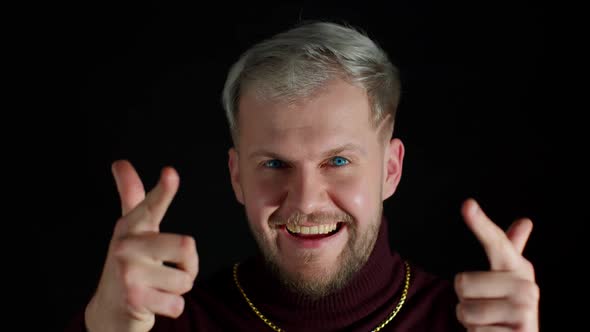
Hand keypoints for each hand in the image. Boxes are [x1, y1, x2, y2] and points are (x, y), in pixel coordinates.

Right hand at [85, 160, 198, 331]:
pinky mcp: (134, 298)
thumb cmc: (129, 264)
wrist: (109, 310)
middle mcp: (126, 246)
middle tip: (169, 269)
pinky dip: (172, 307)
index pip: (150, 205)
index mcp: (131, 226)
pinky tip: (153, 303)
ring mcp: (128, 272)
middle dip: (188, 264)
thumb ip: (131, 195)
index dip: (163, 190)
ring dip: (178, 289)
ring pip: (185, 279)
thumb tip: (120, 163)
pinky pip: (178, 303)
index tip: (170, 173)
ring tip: (157, 287)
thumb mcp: (131, 229)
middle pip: (186, 245)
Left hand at [454, 198, 538, 331]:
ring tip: (488, 323)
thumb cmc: (506, 309)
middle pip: (463, 282)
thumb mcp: (507, 280)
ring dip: (468, 320)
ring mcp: (524, 312)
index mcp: (519, 269)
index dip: (481, 224)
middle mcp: (526, 288)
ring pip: (465, 309)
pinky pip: (473, 331)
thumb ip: (510, 249)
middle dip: (465, 300)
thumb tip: (525, 221)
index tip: (467, 204)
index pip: (497, 242)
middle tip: (485, 307)